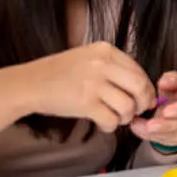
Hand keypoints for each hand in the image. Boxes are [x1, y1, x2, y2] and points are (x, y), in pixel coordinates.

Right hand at [28, 41, 156, 133]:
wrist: (30, 83)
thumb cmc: (59, 73)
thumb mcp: (88, 57)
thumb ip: (112, 67)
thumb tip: (140, 86)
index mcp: (105, 50)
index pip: (138, 70)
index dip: (146, 88)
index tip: (145, 99)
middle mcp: (102, 64)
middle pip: (139, 86)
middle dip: (142, 103)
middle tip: (136, 112)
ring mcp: (93, 83)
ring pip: (127, 106)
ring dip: (125, 117)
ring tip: (116, 118)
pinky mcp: (85, 103)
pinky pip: (110, 119)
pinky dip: (111, 126)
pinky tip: (103, 124)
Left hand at [132, 71, 176, 149]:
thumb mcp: (176, 78)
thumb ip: (171, 78)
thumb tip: (165, 82)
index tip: (166, 111)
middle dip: (167, 125)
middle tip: (150, 124)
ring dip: (158, 133)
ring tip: (140, 126)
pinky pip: (172, 141)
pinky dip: (156, 137)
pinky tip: (142, 130)